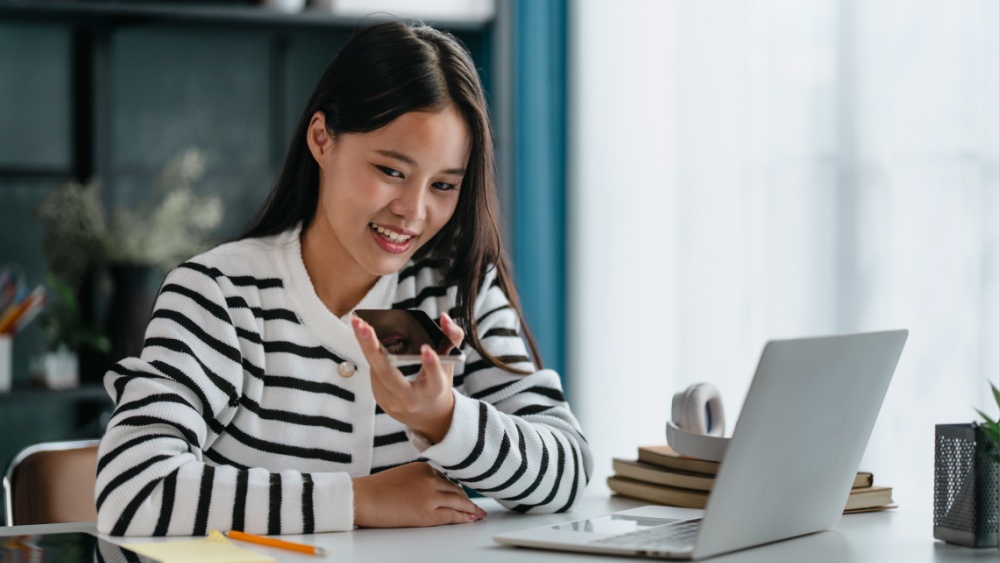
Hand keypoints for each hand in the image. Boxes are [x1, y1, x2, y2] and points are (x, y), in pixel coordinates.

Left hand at [351, 312, 464, 442]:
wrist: (427, 419)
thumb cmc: (438, 388)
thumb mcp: (449, 366)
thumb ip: (451, 339)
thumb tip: (445, 317)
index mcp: (433, 392)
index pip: (434, 380)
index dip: (431, 365)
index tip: (427, 348)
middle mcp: (410, 400)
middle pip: (389, 375)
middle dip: (374, 350)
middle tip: (364, 327)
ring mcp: (392, 401)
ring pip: (375, 371)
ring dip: (365, 346)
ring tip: (357, 323)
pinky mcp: (380, 398)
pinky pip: (373, 372)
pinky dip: (369, 353)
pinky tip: (362, 335)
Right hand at [353, 462, 486, 526]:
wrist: (362, 498)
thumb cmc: (377, 490)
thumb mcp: (403, 475)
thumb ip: (420, 479)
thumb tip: (434, 492)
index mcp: (424, 467)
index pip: (446, 480)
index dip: (456, 490)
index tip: (463, 495)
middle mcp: (430, 478)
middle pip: (455, 490)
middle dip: (467, 500)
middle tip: (476, 507)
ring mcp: (430, 495)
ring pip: (458, 502)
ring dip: (469, 509)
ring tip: (477, 515)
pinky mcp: (428, 512)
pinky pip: (451, 515)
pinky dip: (463, 517)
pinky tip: (470, 519)